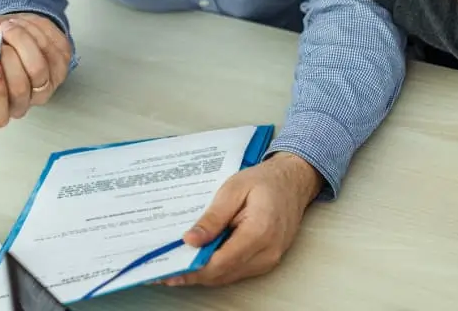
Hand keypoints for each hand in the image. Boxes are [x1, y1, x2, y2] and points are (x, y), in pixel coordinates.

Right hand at [0, 13, 71, 126]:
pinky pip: (54, 51)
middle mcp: (23, 101)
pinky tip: (26, 27)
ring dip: (23, 41)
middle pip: (20, 89)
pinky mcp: (62, 66)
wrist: (8, 24)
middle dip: (8, 59)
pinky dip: (37, 33)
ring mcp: (47, 86)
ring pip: (40, 69)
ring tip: (9, 27)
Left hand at [163, 152, 322, 286]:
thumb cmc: (265, 180)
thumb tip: (191, 240)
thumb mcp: (234, 189)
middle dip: (192, 274)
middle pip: (222, 274)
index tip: (169, 269)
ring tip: (176, 265)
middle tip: (163, 270)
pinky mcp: (266, 260)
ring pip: (228, 276)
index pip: (220, 262)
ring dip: (202, 273)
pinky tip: (200, 260)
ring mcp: (269, 259)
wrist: (293, 181)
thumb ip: (213, 217)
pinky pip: (236, 270)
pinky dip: (216, 268)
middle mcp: (267, 252)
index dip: (192, 269)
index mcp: (260, 231)